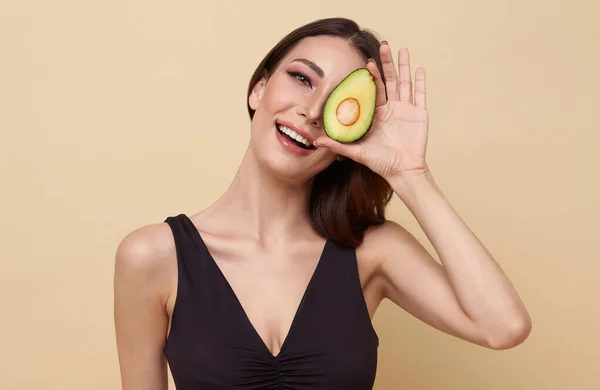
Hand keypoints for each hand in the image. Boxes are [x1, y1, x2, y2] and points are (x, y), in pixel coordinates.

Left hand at [313, 43, 429, 182]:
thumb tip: (315, 140)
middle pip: (389, 81)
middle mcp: (390, 108)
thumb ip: (337, 144)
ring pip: (405, 83)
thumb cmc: (380, 163)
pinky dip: (420, 81)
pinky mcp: (419, 114)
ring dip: (404, 66)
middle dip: (387, 64)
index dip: (371, 76)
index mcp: (376, 114)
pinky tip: (419, 68)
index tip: (366, 62)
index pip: (373, 90)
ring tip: (402, 50)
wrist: (402, 172)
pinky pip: (420, 94)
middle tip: (383, 46)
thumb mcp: (356, 152)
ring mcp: (405, 110)